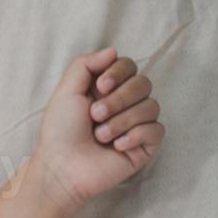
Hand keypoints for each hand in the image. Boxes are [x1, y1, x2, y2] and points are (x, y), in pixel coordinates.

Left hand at [34, 46, 164, 215]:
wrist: (62, 166)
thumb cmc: (60, 131)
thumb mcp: (66, 91)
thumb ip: (85, 65)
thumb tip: (113, 50)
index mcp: (107, 89)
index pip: (129, 66)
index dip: (118, 73)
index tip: (99, 87)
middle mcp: (124, 104)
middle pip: (144, 84)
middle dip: (118, 99)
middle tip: (94, 115)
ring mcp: (137, 124)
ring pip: (151, 106)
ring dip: (121, 121)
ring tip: (100, 135)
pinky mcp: (145, 145)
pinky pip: (157, 130)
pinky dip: (135, 136)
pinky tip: (116, 146)